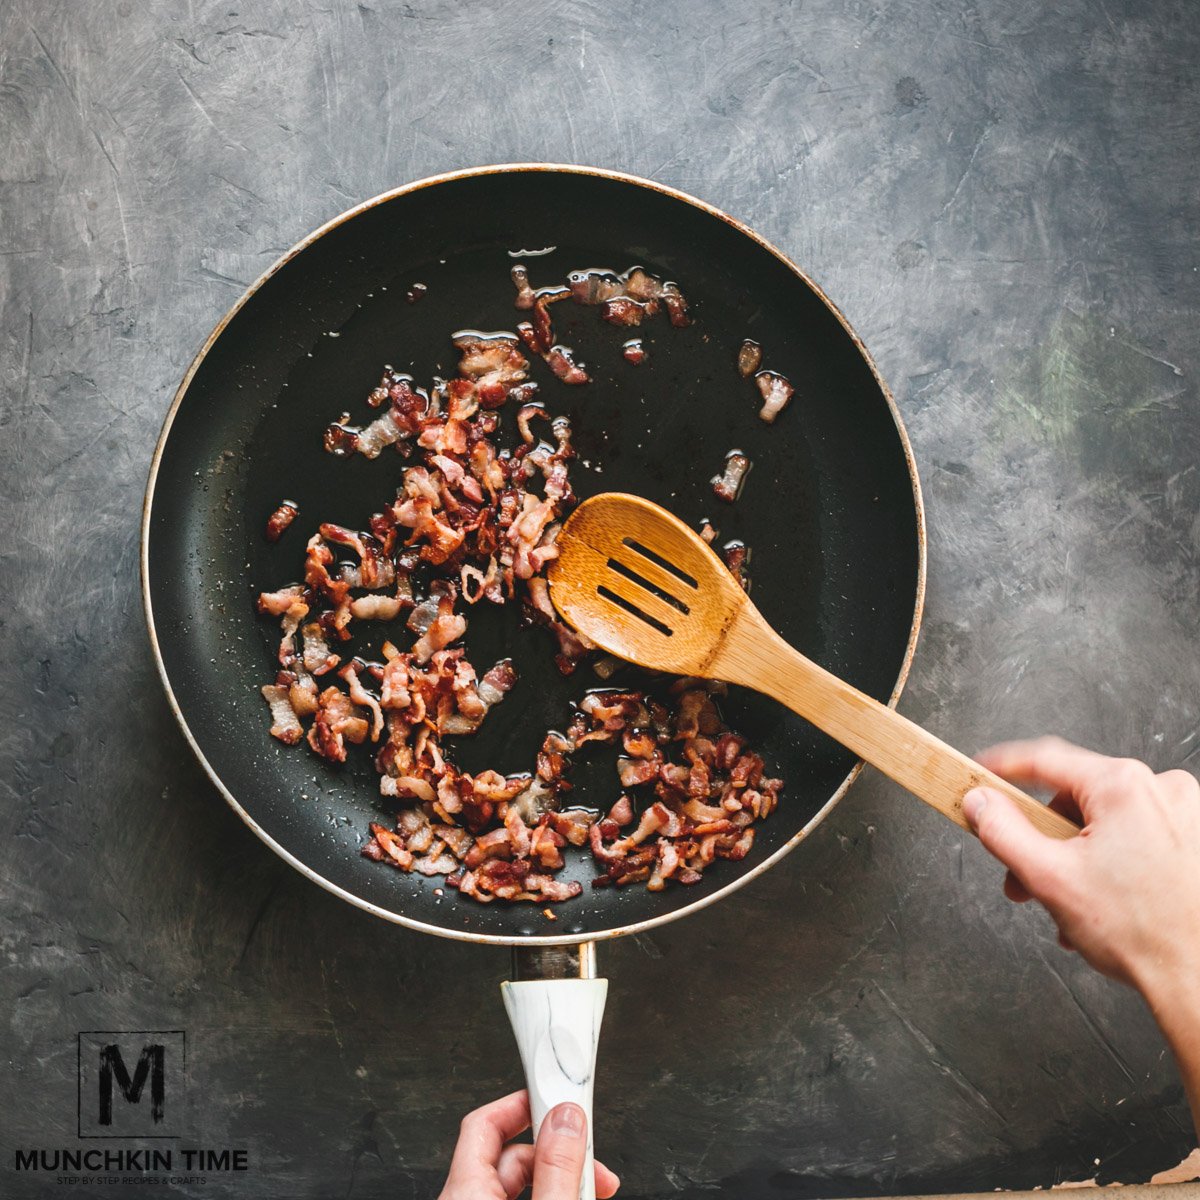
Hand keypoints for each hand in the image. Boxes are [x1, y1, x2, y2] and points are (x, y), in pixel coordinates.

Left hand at [439, 1090, 619, 1199]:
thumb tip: (568, 1120)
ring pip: (520, 1186)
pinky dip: (549, 1195)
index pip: (483, 1123)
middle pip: (510, 1156)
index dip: (521, 1103)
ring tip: (593, 1186)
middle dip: (556, 1151)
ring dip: (558, 1177)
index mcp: (465, 1193)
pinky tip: (575, 1198)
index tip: (555, 1096)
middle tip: (592, 1160)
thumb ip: (556, 1169)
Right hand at [965, 737, 1199, 989]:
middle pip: (1074, 798)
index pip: (1044, 760)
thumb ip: (1001, 831)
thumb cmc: (1143, 935)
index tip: (981, 774)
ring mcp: (1185, 813)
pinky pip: (1133, 835)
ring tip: (1066, 902)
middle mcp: (1161, 789)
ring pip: (1102, 821)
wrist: (1198, 980)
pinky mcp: (1194, 837)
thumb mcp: (1047, 877)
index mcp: (1124, 787)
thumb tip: (981, 802)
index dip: (1002, 768)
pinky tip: (1098, 900)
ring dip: (1073, 857)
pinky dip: (1107, 862)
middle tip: (1021, 873)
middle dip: (1041, 839)